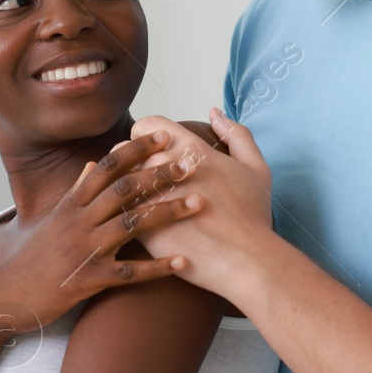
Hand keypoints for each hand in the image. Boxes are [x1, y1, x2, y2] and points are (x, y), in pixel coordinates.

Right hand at [0, 131, 206, 337]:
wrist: (4, 294)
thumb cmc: (32, 256)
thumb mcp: (52, 217)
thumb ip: (77, 191)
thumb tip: (95, 165)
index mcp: (72, 204)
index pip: (108, 167)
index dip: (136, 149)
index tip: (163, 135)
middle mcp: (79, 221)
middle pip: (124, 189)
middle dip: (160, 174)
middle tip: (192, 163)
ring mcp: (84, 250)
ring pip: (131, 224)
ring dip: (167, 212)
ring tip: (198, 203)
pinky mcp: (89, 280)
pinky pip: (129, 272)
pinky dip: (157, 267)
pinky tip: (183, 261)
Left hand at [127, 110, 274, 294]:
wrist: (244, 259)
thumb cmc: (251, 216)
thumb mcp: (255, 167)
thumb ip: (236, 134)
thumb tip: (214, 113)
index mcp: (191, 148)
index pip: (147, 126)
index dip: (146, 137)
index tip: (152, 152)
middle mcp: (166, 166)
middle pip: (125, 151)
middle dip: (129, 162)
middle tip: (137, 177)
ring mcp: (150, 195)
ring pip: (115, 180)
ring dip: (119, 187)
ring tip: (129, 199)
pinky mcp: (141, 224)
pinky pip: (116, 209)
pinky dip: (117, 212)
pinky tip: (127, 220)